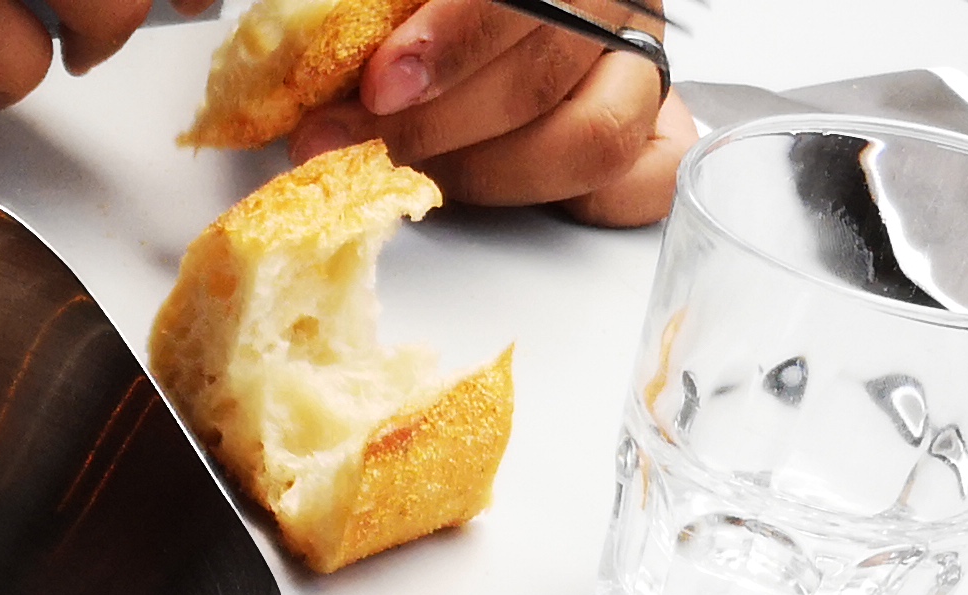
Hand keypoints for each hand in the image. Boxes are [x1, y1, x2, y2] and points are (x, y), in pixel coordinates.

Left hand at [287, 0, 692, 221]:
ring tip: (407, 172)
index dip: (452, 42)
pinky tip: (498, 187)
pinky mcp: (656, 135)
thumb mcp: (405, 4)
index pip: (517, 2)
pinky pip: (643, 181)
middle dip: (432, 126)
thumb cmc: (430, 17)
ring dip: (484, 172)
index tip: (379, 85)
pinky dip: (579, 202)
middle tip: (347, 147)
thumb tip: (311, 54)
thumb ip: (380, 12)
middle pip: (541, 75)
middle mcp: (612, 11)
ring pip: (592, 138)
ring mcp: (640, 73)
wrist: (514, 20)